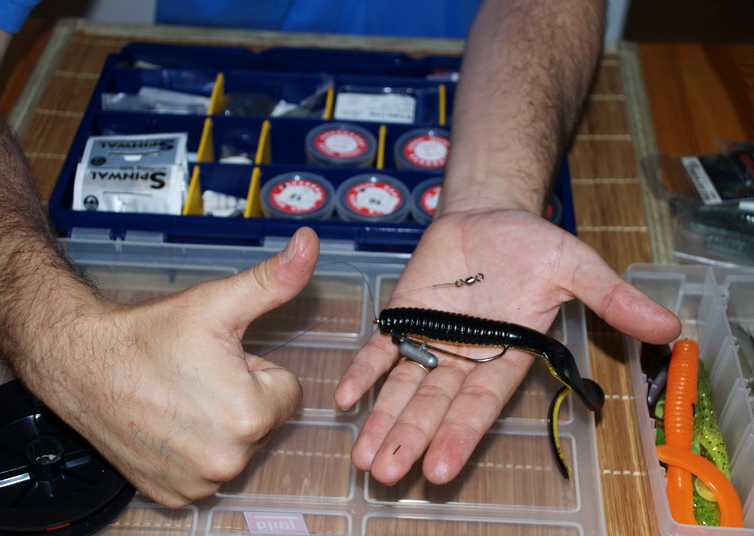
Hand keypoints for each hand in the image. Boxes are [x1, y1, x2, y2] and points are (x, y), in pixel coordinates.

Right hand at [19, 227, 319, 506]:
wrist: (82, 366)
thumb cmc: (149, 336)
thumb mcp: (218, 303)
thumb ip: (274, 279)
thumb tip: (309, 243)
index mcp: (250, 416)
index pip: (288, 391)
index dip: (256, 369)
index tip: (221, 361)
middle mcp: (227, 460)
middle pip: (263, 421)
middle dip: (240, 397)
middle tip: (198, 377)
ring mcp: (198, 483)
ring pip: (236, 446)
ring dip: (219, 425)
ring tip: (181, 399)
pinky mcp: (174, 495)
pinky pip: (207, 471)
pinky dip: (193, 450)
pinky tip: (168, 426)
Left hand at [334, 209, 679, 484]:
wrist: (490, 214)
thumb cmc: (534, 244)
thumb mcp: (576, 267)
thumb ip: (611, 299)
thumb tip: (670, 328)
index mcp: (506, 356)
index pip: (481, 405)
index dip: (461, 434)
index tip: (441, 468)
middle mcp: (464, 359)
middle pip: (434, 406)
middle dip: (411, 439)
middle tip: (387, 475)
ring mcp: (430, 339)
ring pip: (402, 388)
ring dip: (382, 420)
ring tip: (362, 458)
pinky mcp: (402, 316)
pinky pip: (380, 349)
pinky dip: (362, 371)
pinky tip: (344, 398)